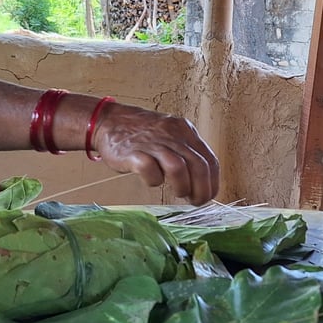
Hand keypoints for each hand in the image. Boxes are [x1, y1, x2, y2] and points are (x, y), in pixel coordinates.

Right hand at [92, 101, 219, 205]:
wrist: (109, 120)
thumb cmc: (141, 133)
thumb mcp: (171, 134)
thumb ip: (186, 151)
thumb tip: (203, 180)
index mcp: (184, 131)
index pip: (210, 160)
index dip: (213, 182)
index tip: (208, 195)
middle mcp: (172, 135)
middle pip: (199, 166)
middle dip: (202, 189)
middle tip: (195, 201)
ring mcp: (152, 143)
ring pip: (178, 168)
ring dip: (182, 186)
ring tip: (178, 193)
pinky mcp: (133, 152)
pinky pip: (149, 170)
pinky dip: (154, 180)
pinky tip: (152, 180)